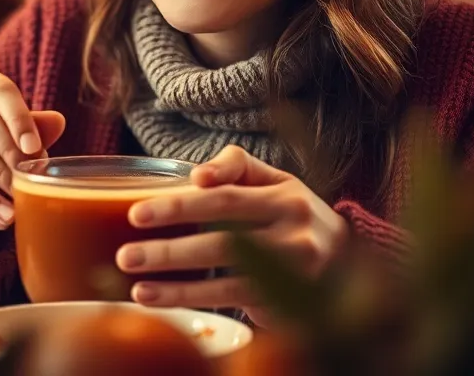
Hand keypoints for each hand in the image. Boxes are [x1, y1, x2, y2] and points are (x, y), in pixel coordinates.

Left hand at [116, 145, 347, 324]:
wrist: (348, 258)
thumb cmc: (292, 211)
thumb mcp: (272, 179)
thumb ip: (233, 166)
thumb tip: (196, 176)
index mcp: (285, 197)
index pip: (224, 199)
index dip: (180, 206)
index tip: (136, 214)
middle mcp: (294, 236)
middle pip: (223, 245)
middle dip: (169, 252)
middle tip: (126, 256)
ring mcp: (297, 277)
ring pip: (228, 284)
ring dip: (178, 289)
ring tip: (136, 289)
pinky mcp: (293, 306)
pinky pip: (238, 306)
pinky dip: (197, 304)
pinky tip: (164, 303)